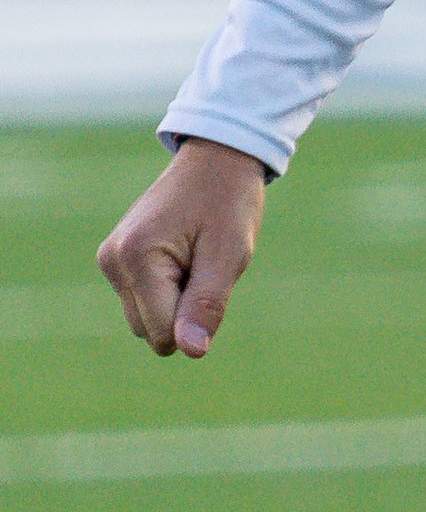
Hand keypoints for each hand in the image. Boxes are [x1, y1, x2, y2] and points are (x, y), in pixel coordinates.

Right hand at [97, 138, 266, 357]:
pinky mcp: (116, 260)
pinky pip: (143, 299)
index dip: (196, 319)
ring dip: (177, 299)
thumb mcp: (229, 254)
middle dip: (185, 308)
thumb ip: (207, 304)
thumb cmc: (228, 202)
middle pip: (150, 329)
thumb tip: (190, 351)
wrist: (216, 159)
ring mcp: (110, 260)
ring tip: (196, 257)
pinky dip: (168, 288)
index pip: (162, 333)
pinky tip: (185, 254)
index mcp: (137, 258)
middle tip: (206, 263)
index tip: (213, 274)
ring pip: (145, 318)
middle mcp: (112, 261)